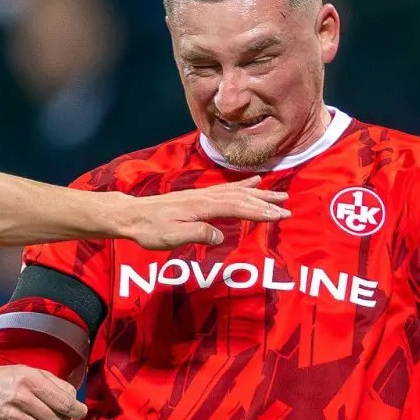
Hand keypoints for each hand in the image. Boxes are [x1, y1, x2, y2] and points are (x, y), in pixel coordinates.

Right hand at [0, 365, 87, 419]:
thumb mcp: (31, 371)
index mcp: (28, 379)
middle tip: (62, 415)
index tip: (81, 411)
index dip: (77, 409)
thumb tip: (75, 402)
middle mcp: (18, 399)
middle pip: (57, 419)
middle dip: (64, 419)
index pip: (62, 402)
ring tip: (45, 418)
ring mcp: (10, 419)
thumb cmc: (10, 380)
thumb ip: (56, 384)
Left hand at [121, 176, 289, 249]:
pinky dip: (243, 186)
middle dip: (265, 202)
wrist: (131, 215)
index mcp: (201, 207)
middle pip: (241, 197)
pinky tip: (252, 183)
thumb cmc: (150, 229)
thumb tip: (219, 235)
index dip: (259, 212)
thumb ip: (196, 234)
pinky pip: (227, 189)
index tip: (279, 215)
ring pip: (236, 192)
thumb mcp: (171, 236)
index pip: (236, 208)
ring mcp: (202, 195)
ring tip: (279, 193)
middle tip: (287, 206)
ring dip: (259, 193)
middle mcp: (205, 197)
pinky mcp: (198, 196)